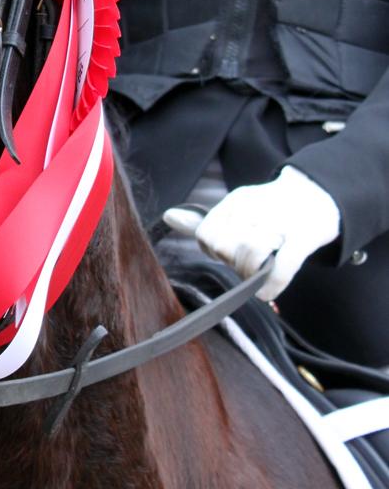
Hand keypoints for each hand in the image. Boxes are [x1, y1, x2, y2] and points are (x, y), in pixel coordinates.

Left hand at [163, 167, 340, 300]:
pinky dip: (271, 284)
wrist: (320, 195)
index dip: (213, 251)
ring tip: (260, 272)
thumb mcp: (238, 209)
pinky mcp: (304, 237)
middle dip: (231, 262)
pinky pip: (281, 267)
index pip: (206, 233)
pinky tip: (267, 292)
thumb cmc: (273, 208)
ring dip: (251, 272)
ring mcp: (282, 222)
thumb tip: (168, 217)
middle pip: (224, 245)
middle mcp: (257, 208)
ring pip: (249, 254)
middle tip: (247, 263)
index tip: (229, 253)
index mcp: (238, 201)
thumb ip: (206, 220)